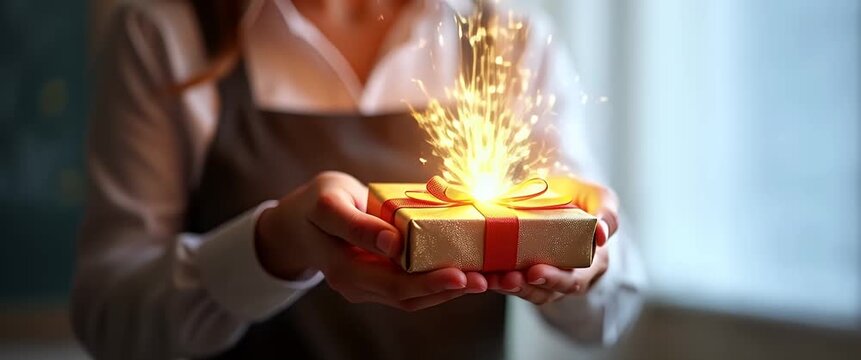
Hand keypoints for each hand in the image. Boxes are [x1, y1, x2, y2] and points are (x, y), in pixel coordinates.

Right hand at [255, 171, 486, 310]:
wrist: (299, 220)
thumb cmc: (314, 205)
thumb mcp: (328, 204)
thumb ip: (356, 224)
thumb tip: (392, 243)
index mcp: (344, 269)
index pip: (392, 284)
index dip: (428, 283)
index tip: (460, 275)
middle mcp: (359, 285)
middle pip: (410, 297)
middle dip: (451, 289)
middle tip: (487, 280)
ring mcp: (370, 285)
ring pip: (415, 297)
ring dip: (452, 289)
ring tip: (488, 279)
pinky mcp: (380, 278)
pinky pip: (412, 285)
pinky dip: (440, 280)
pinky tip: (467, 270)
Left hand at [486, 177, 617, 303]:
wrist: (555, 188)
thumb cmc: (582, 194)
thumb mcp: (600, 197)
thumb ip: (607, 213)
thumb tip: (602, 235)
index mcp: (591, 264)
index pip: (574, 280)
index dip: (555, 279)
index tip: (535, 272)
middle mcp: (567, 276)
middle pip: (546, 292)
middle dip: (526, 287)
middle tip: (508, 278)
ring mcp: (544, 275)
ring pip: (526, 291)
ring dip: (507, 287)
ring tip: (490, 278)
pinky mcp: (522, 270)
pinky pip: (509, 281)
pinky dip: (495, 278)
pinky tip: (481, 272)